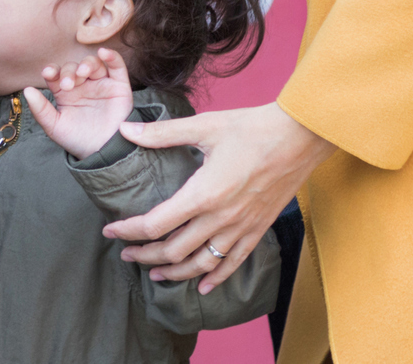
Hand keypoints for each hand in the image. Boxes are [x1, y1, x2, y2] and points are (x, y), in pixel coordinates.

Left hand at [28, 48, 133, 160]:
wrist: (103, 153)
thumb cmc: (77, 140)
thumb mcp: (54, 126)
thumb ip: (41, 109)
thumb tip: (26, 90)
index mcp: (65, 92)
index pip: (57, 74)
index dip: (52, 70)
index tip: (48, 74)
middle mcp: (82, 85)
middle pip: (73, 67)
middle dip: (69, 72)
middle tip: (67, 85)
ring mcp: (100, 84)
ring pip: (93, 64)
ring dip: (86, 64)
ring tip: (82, 73)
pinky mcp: (119, 86)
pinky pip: (117, 67)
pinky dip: (112, 57)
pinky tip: (104, 53)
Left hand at [104, 102, 333, 293]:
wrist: (301, 137)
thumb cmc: (252, 128)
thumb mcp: (204, 125)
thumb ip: (162, 133)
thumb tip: (125, 129)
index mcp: (204, 194)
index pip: (156, 224)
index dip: (129, 231)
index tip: (111, 231)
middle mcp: (221, 218)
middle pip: (174, 250)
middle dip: (145, 256)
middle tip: (126, 254)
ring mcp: (242, 227)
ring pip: (202, 264)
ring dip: (175, 273)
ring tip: (154, 273)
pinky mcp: (258, 229)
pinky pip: (234, 263)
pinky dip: (216, 277)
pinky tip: (203, 286)